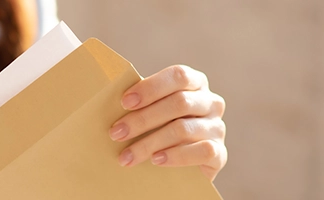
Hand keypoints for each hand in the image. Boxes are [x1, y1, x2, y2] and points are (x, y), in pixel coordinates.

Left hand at [109, 65, 226, 179]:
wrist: (180, 167)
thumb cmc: (157, 129)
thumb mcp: (150, 111)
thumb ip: (138, 102)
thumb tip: (103, 94)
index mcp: (195, 83)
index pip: (179, 76)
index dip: (151, 88)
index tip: (124, 102)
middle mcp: (211, 102)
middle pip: (179, 103)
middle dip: (143, 119)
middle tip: (116, 133)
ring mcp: (217, 128)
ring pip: (184, 129)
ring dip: (150, 143)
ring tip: (127, 156)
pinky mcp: (220, 153)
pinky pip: (202, 151)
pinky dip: (176, 156)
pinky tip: (156, 160)